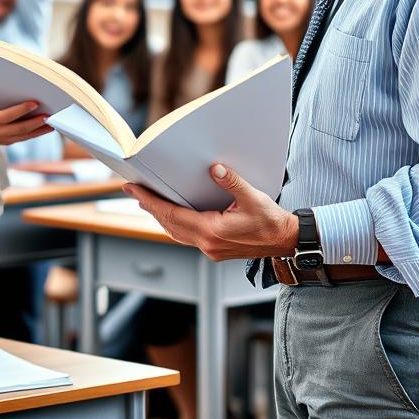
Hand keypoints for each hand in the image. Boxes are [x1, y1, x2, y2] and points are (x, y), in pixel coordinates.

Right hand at [0, 80, 52, 149]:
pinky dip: (37, 133)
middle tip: (50, 115)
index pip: (9, 116)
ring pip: (26, 135)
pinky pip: (25, 138)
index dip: (22, 110)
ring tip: (54, 123)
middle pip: (21, 128)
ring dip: (40, 130)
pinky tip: (47, 127)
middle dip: (36, 122)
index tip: (35, 102)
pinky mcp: (9, 141)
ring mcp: (5, 139)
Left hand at [123, 163, 297, 260]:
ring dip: (161, 217)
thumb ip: (232, 182)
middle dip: (150, 207)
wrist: (285, 241)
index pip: (172, 215)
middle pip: (169, 225)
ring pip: (177, 233)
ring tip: (148, 202)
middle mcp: (207, 244)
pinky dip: (175, 225)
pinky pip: (187, 237)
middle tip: (133, 191)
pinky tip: (173, 215)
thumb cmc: (271, 221)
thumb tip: (214, 168)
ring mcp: (210, 249)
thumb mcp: (252, 197)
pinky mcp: (215, 250)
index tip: (134, 190)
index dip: (150, 201)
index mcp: (212, 232)